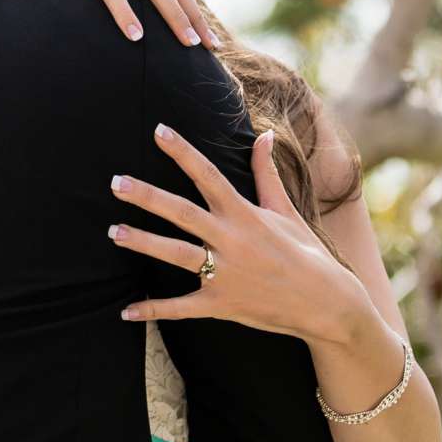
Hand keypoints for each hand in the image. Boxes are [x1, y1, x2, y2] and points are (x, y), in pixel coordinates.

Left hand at [109, 125, 371, 345]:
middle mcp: (231, 241)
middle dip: (147, 197)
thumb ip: (266, 173)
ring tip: (114, 232)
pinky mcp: (221, 303)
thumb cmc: (304, 252)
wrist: (326, 303)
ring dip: (143, 242)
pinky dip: (153, 309)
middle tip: (116, 183)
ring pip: (176, 255)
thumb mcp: (285, 210)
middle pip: (182, 213)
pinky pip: (181, 307)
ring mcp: (225, 273)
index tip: (158, 131)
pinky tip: (126, 311)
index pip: (208, 175)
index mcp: (245, 214)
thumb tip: (264, 135)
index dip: (182, 152)